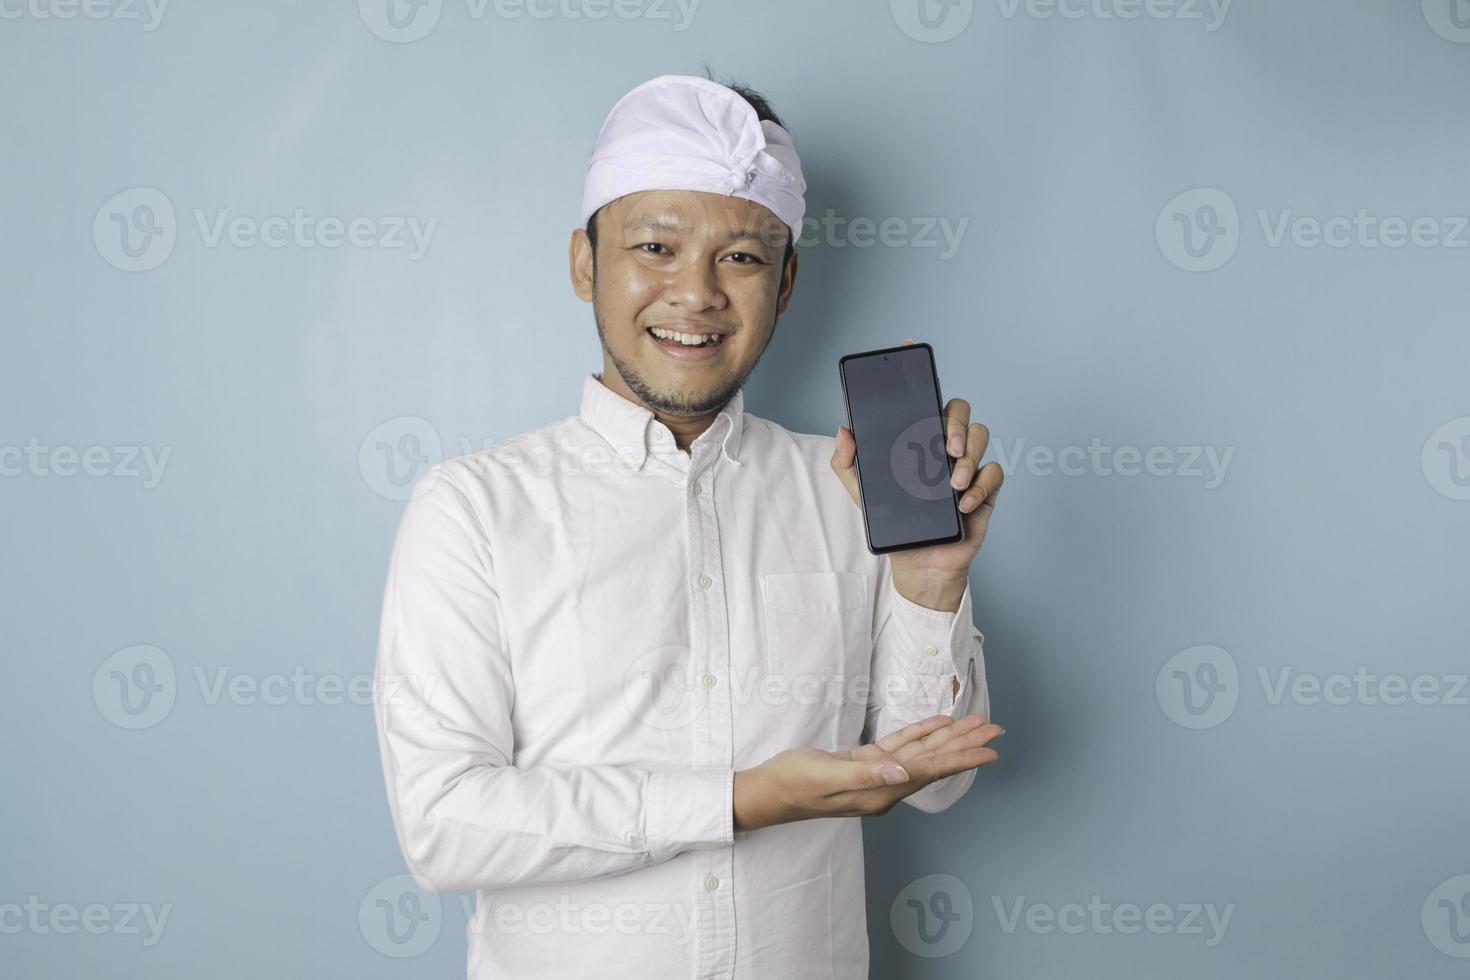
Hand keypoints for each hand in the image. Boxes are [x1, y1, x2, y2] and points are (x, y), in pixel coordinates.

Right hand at [732, 714, 1003, 830]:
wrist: (768, 791)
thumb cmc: (792, 784)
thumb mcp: (826, 776)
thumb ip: (866, 774)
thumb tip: (903, 773)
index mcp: (880, 792)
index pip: (930, 771)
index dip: (961, 758)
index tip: (990, 750)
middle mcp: (884, 786)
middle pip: (933, 761)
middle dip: (965, 744)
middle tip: (995, 730)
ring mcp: (875, 774)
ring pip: (921, 752)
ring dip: (948, 737)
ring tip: (976, 724)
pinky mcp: (863, 763)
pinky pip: (899, 746)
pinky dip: (919, 734)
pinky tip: (936, 725)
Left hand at [831, 338, 1004, 607]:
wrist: (920, 564)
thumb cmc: (896, 523)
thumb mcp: (863, 494)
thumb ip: (848, 464)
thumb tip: (845, 430)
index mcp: (917, 439)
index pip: (923, 399)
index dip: (918, 371)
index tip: (908, 347)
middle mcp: (944, 445)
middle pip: (959, 409)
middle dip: (954, 423)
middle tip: (943, 449)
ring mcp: (967, 465)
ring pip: (981, 435)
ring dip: (968, 456)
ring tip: (951, 484)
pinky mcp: (985, 489)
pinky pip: (995, 472)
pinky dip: (980, 485)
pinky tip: (963, 503)